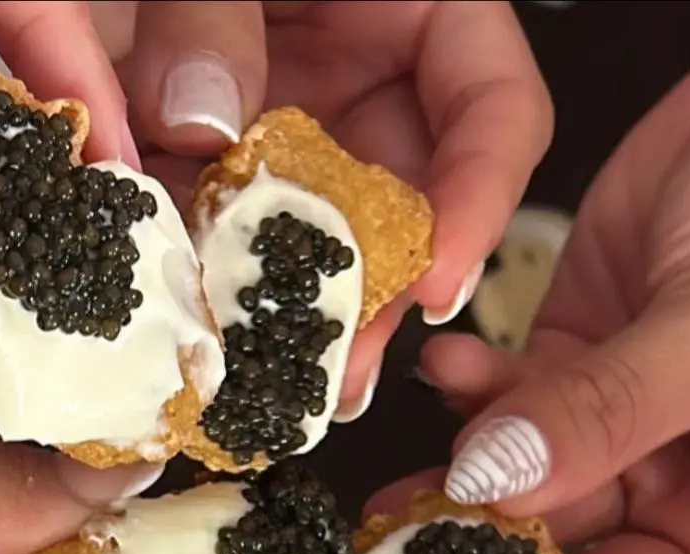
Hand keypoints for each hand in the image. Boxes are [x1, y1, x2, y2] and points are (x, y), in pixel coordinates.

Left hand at [102, 0, 551, 416]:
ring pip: (313, 239)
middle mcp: (365, 83)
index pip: (497, 112)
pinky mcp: (214, 161)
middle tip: (341, 370)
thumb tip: (201, 122)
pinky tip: (193, 330)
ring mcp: (292, 128)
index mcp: (416, 11)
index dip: (481, 203)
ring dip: (290, 313)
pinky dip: (206, 281)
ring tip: (272, 381)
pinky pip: (223, 232)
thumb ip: (214, 10)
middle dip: (372, 297)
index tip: (438, 283)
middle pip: (406, 207)